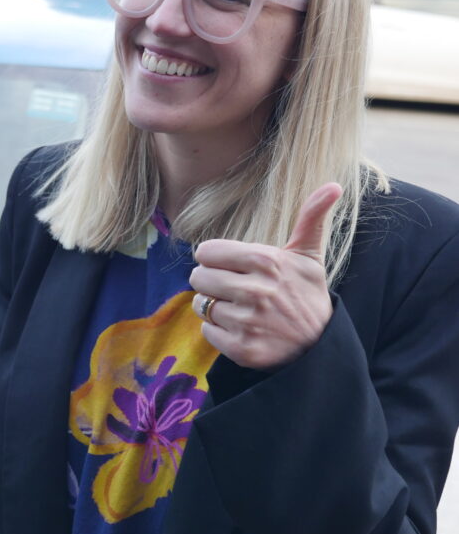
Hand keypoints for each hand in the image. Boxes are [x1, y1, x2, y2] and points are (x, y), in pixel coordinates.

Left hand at [189, 183, 342, 370]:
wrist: (320, 346)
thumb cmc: (306, 295)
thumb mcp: (308, 256)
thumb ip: (310, 219)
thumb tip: (333, 185)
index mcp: (267, 261)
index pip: (206, 252)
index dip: (214, 259)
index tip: (231, 267)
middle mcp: (256, 290)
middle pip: (198, 277)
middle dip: (211, 282)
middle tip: (234, 289)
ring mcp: (249, 321)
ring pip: (201, 304)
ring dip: (214, 307)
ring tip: (240, 309)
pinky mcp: (242, 348)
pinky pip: (206, 331)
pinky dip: (218, 331)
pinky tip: (241, 329)